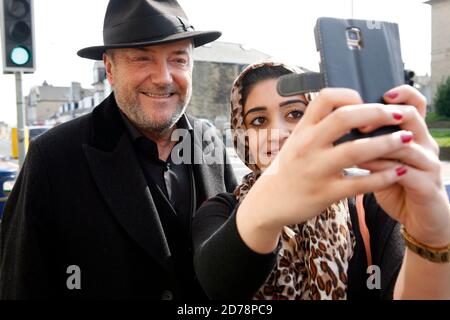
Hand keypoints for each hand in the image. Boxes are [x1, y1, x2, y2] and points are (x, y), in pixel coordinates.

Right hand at [240, 88, 415, 232]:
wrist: (269, 202)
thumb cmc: (288, 169)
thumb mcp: (295, 142)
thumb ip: (318, 127)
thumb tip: (351, 111)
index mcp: (302, 130)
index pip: (325, 98)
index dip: (350, 95)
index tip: (365, 102)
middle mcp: (307, 146)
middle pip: (345, 118)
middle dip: (377, 113)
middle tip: (398, 114)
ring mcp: (315, 170)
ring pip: (356, 150)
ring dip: (386, 143)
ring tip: (406, 140)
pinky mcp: (325, 193)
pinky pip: (359, 183)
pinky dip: (382, 177)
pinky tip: (397, 172)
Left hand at [359, 85, 449, 247]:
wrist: (420, 220)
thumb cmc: (396, 185)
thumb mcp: (382, 160)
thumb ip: (369, 143)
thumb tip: (340, 126)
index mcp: (415, 134)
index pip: (415, 103)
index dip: (401, 94)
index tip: (378, 94)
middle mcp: (425, 144)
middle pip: (411, 116)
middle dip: (382, 116)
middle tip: (359, 124)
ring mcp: (429, 164)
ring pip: (406, 144)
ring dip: (378, 144)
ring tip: (355, 146)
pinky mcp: (427, 186)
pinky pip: (404, 172)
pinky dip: (382, 169)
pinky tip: (364, 168)